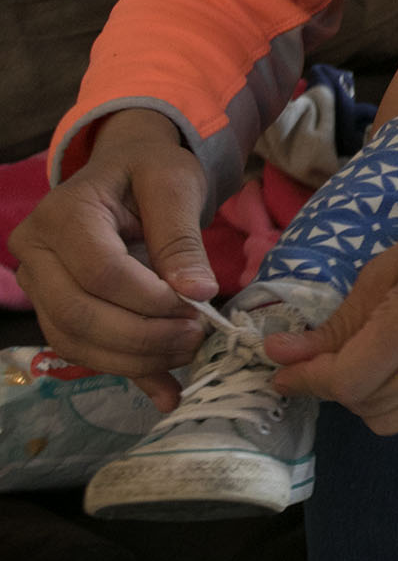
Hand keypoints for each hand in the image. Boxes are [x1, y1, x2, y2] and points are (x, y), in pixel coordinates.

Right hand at [8, 109, 211, 408]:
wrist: (129, 170)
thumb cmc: (151, 170)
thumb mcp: (174, 185)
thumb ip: (181, 238)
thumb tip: (196, 293)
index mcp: (63, 215)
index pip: (100, 272)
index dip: (149, 298)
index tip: (197, 305)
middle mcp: (36, 254)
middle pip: (78, 314)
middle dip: (142, 336)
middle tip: (197, 336)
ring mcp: (40, 287)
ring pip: (75, 341)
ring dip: (135, 359)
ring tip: (189, 352)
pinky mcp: (57, 310)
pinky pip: (84, 350)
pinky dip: (129, 371)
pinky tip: (167, 390)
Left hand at [268, 157, 397, 432]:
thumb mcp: (391, 265)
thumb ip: (340, 320)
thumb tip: (283, 355)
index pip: (350, 376)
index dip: (307, 381)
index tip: (282, 371)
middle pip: (367, 404)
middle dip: (333, 387)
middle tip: (324, 360)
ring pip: (391, 420)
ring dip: (363, 399)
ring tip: (366, 363)